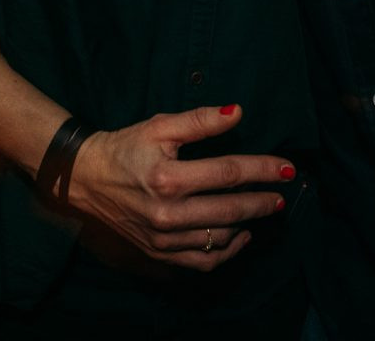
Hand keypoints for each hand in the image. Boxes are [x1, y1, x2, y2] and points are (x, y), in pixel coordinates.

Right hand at [66, 103, 292, 270]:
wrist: (87, 178)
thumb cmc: (125, 147)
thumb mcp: (160, 126)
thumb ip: (200, 120)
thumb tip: (238, 112)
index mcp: (168, 178)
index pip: (229, 173)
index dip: (262, 169)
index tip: (287, 168)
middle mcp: (167, 213)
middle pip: (230, 210)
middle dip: (261, 201)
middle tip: (281, 194)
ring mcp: (163, 238)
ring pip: (220, 238)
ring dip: (248, 224)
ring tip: (263, 209)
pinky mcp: (159, 253)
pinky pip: (203, 261)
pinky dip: (227, 252)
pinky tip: (241, 236)